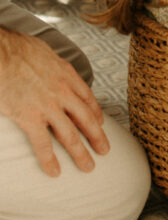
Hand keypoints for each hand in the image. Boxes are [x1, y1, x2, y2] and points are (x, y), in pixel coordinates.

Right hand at [0, 30, 109, 176]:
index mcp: (66, 74)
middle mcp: (63, 92)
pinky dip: (49, 160)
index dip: (95, 112)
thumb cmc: (16, 47)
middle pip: (86, 118)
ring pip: (70, 135)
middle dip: (97, 136)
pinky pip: (43, 144)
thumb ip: (50, 62)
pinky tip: (55, 172)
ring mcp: (48, 107)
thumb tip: (48, 62)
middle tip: (105, 151)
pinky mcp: (30, 118)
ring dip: (81, 153)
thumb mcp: (44, 50)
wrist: (2, 53)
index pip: (87, 97)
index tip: (101, 123)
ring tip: (88, 168)